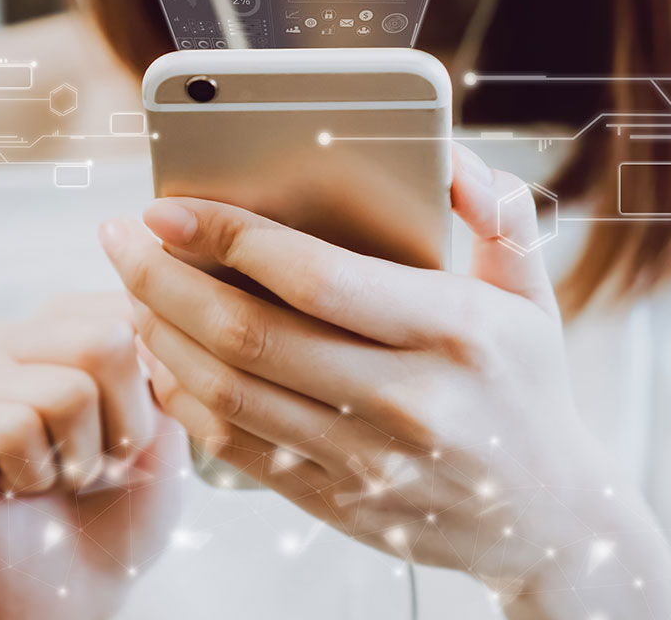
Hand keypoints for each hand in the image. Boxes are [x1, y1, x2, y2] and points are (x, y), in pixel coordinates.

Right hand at [0, 293, 185, 619]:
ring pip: (67, 389)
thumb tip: (154, 304)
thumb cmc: (127, 502)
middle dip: (125, 424)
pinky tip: (18, 490)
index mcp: (69, 321)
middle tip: (99, 462)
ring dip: (83, 458)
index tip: (140, 431)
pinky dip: (38, 476)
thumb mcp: (172, 418)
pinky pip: (15, 427)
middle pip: (104, 341)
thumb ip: (166, 354)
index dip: (160, 389)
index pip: (136, 309)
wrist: (80, 590)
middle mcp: (11, 336)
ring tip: (58, 477)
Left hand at [101, 144, 670, 616]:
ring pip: (229, 393)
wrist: (547, 515)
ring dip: (164, 336)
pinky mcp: (340, 502)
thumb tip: (449, 155)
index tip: (170, 207)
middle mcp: (408, 400)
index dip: (230, 235)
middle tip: (123, 241)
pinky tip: (168, 362)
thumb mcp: (534, 294)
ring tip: (134, 294)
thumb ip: (500, 214)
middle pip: (250, 334)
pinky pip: (238, 450)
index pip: (317, 276)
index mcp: (455, 332)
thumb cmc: (530, 389)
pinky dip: (187, 402)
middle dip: (164, 279)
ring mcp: (368, 460)